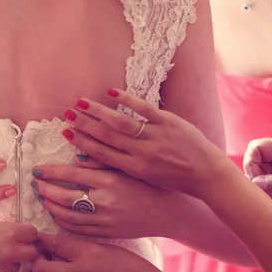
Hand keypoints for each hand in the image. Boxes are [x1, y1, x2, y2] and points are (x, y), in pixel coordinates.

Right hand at [0, 219, 38, 271]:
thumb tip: (11, 233)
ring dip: (9, 262)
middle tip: (16, 248)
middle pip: (32, 254)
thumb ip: (0, 229)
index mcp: (7, 233)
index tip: (24, 236)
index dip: (29, 235)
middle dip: (26, 251)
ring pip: (15, 267)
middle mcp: (7, 252)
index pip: (33, 234)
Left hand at [23, 234, 160, 271]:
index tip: (36, 242)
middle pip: (39, 268)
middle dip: (31, 264)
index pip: (53, 243)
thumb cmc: (131, 270)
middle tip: (34, 264)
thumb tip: (58, 244)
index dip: (39, 241)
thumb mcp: (107, 248)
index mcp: (86, 254)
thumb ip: (81, 247)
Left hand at [31, 164, 174, 237]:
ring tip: (43, 198)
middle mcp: (104, 201)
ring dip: (51, 207)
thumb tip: (74, 158)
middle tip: (36, 185)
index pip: (70, 174)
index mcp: (109, 180)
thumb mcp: (126, 168)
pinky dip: (62, 222)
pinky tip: (57, 214)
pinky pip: (76, 229)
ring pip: (66, 216)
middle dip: (45, 190)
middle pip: (63, 197)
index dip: (50, 172)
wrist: (166, 213)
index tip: (37, 170)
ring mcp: (104, 220)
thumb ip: (100, 162)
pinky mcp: (105, 233)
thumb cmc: (146, 185)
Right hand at [62, 89, 225, 197]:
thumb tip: (94, 159)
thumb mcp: (145, 179)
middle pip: (107, 136)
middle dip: (84, 125)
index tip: (66, 133)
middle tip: (67, 114)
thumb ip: (121, 166)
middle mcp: (141, 152)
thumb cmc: (173, 179)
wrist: (205, 173)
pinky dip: (128, 100)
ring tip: (82, 102)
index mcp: (134, 168)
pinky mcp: (168, 122)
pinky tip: (112, 92)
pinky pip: (144, 109)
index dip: (82, 142)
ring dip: (99, 111)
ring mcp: (154, 135)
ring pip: (121, 122)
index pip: (101, 153)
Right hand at [244, 138, 271, 207]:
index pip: (257, 148)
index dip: (251, 163)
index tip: (257, 182)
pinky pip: (265, 183)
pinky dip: (266, 193)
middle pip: (254, 161)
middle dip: (255, 179)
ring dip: (260, 188)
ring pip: (258, 174)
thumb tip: (255, 184)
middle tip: (265, 195)